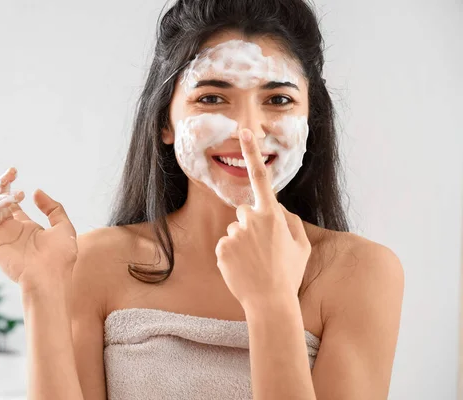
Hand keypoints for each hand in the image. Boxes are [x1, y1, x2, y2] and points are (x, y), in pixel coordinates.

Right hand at [0, 167, 77, 294]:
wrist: (50, 276)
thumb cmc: (61, 257)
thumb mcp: (63, 227)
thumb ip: (53, 208)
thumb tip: (36, 192)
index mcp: (27, 227)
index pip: (12, 203)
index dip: (9, 186)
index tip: (13, 171)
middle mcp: (11, 230)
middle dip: (0, 185)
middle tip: (10, 172)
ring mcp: (1, 236)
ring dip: (0, 195)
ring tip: (16, 193)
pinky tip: (9, 202)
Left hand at [215, 129, 311, 305]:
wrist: (270, 302)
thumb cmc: (289, 274)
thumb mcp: (302, 246)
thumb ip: (292, 222)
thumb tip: (279, 210)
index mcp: (272, 215)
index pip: (261, 178)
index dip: (252, 153)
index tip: (244, 132)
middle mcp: (250, 219)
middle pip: (244, 211)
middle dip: (250, 224)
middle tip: (262, 249)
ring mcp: (234, 233)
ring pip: (235, 230)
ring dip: (242, 242)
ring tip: (254, 262)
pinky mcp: (221, 248)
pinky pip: (225, 245)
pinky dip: (231, 255)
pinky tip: (242, 268)